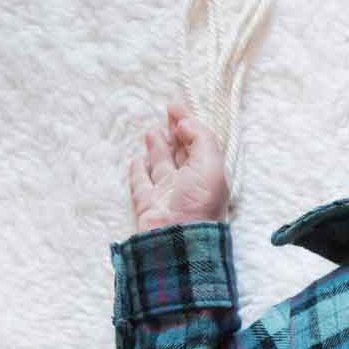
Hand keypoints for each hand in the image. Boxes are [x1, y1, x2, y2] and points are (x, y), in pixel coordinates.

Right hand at [128, 99, 229, 233]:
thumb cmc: (198, 204)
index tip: (175, 107)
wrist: (177, 241)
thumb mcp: (210, 165)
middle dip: (175, 134)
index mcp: (207, 177)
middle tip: (167, 114)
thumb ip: (201, 139)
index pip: (199, 145)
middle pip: (181, 154)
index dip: (189, 124)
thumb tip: (184, 123)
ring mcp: (166, 196)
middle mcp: (188, 186)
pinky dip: (138, 170)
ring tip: (152, 131)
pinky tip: (137, 159)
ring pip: (160, 166)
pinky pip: (141, 184)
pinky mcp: (147, 205)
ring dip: (157, 148)